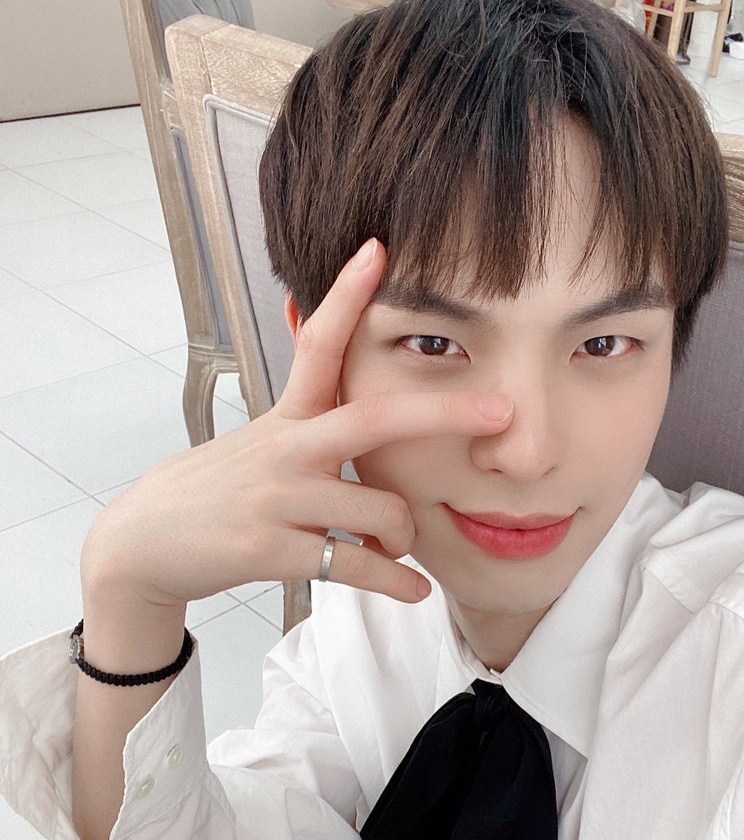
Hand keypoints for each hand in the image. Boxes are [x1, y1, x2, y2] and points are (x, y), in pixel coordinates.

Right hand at [81, 239, 513, 609]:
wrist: (144, 542)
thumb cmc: (215, 489)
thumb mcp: (257, 439)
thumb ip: (306, 413)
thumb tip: (324, 363)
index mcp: (285, 417)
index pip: (316, 344)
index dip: (347, 295)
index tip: (379, 248)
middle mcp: (286, 449)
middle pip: (376, 420)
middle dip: (445, 412)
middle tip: (501, 411)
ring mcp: (280, 500)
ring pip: (382, 512)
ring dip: (407, 537)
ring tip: (400, 550)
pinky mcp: (273, 550)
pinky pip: (358, 567)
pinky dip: (396, 583)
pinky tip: (415, 591)